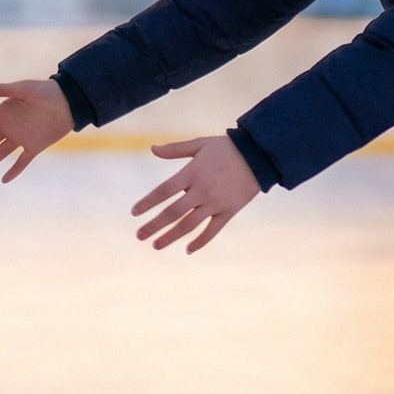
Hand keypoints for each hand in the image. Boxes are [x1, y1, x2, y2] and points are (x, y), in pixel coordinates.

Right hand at [0, 78, 74, 181]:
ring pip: (0, 154)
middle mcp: (10, 126)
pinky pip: (22, 161)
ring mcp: (22, 137)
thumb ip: (4, 90)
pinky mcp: (35, 146)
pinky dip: (14, 170)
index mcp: (5, 112)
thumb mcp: (25, 89)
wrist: (70, 102)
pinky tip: (4, 180)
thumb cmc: (47, 91)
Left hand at [132, 135, 260, 251]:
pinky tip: (188, 249)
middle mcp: (202, 190)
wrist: (259, 155)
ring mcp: (216, 203)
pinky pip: (212, 231)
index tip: (134, 213)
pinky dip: (200, 242)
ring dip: (171, 237)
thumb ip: (175, 149)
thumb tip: (152, 148)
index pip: (163, 191)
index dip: (147, 202)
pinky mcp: (229, 211)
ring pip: (189, 225)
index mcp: (192, 173)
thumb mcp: (200, 144)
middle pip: (172, 212)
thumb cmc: (226, 147)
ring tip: (156, 246)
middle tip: (139, 236)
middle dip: (154, 226)